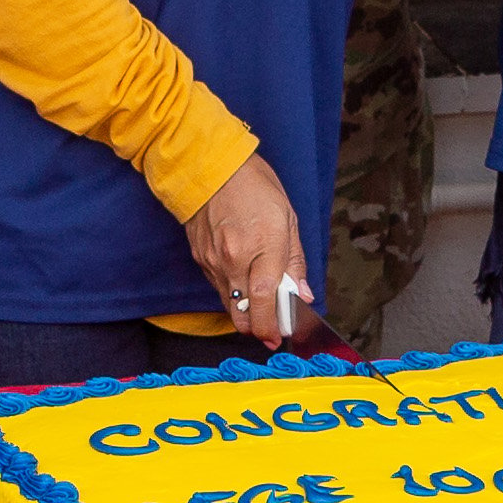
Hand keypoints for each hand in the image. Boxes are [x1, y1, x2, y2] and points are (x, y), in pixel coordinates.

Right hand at [182, 154, 306, 346]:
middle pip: (244, 314)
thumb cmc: (253, 186)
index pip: (266, 300)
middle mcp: (235, 258)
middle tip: (273, 331)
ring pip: (230, 307)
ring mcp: (214, 262)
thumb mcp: (287, 218)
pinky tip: (244, 285)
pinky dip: (234, 295)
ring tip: (262, 308)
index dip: (274, 324)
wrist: (209, 167)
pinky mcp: (201, 261)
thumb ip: (294, 261)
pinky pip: (219, 289)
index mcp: (263, 245)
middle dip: (260, 330)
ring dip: (247, 314)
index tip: (282, 334)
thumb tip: (301, 293)